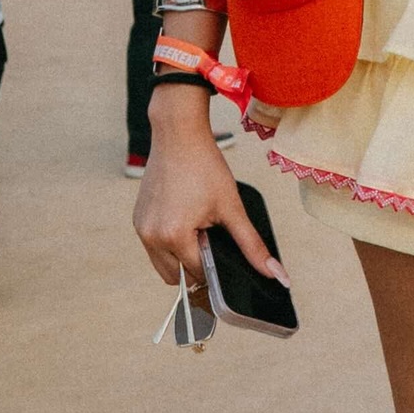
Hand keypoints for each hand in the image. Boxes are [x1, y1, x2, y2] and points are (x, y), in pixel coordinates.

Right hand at [134, 92, 284, 291]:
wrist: (178, 135)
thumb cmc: (204, 166)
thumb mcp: (232, 207)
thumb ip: (252, 245)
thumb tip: (276, 274)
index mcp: (173, 236)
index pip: (199, 273)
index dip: (216, 268)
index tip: (224, 253)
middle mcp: (151, 237)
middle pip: (177, 276)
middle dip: (196, 265)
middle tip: (211, 237)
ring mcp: (141, 229)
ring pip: (164, 265)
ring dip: (182, 256)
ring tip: (198, 228)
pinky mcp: (137, 220)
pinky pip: (154, 247)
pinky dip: (170, 243)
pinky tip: (185, 220)